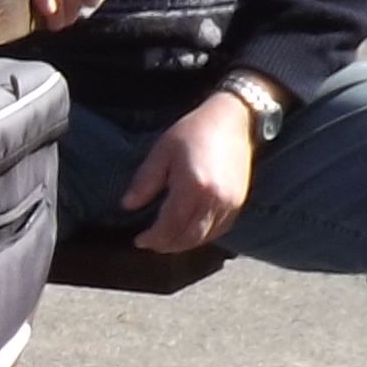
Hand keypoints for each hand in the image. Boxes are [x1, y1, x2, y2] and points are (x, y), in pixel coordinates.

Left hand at [121, 88, 258, 252]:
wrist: (231, 121)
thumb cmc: (192, 133)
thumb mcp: (161, 152)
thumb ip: (145, 181)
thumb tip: (128, 206)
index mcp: (193, 186)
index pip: (171, 225)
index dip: (154, 237)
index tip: (139, 240)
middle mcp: (215, 199)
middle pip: (189, 236)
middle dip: (167, 245)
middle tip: (150, 244)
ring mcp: (230, 203)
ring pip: (205, 236)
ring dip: (184, 244)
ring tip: (166, 241)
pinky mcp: (239, 202)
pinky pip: (220, 229)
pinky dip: (202, 236)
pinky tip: (188, 232)